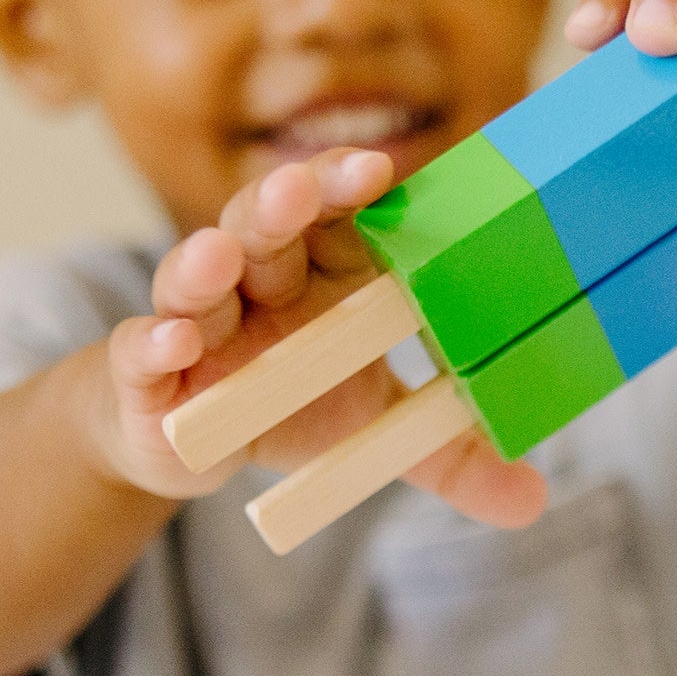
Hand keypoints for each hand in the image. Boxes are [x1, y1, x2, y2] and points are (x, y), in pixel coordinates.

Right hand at [93, 149, 547, 527]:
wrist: (184, 441)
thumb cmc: (286, 403)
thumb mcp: (373, 426)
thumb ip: (447, 455)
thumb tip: (532, 501)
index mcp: (316, 273)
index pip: (333, 214)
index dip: (348, 189)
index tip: (381, 174)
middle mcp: (254, 283)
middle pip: (263, 227)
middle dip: (279, 204)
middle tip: (301, 190)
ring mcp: (196, 323)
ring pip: (195, 277)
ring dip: (203, 263)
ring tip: (217, 257)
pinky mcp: (147, 375)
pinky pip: (144, 350)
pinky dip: (153, 344)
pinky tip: (172, 341)